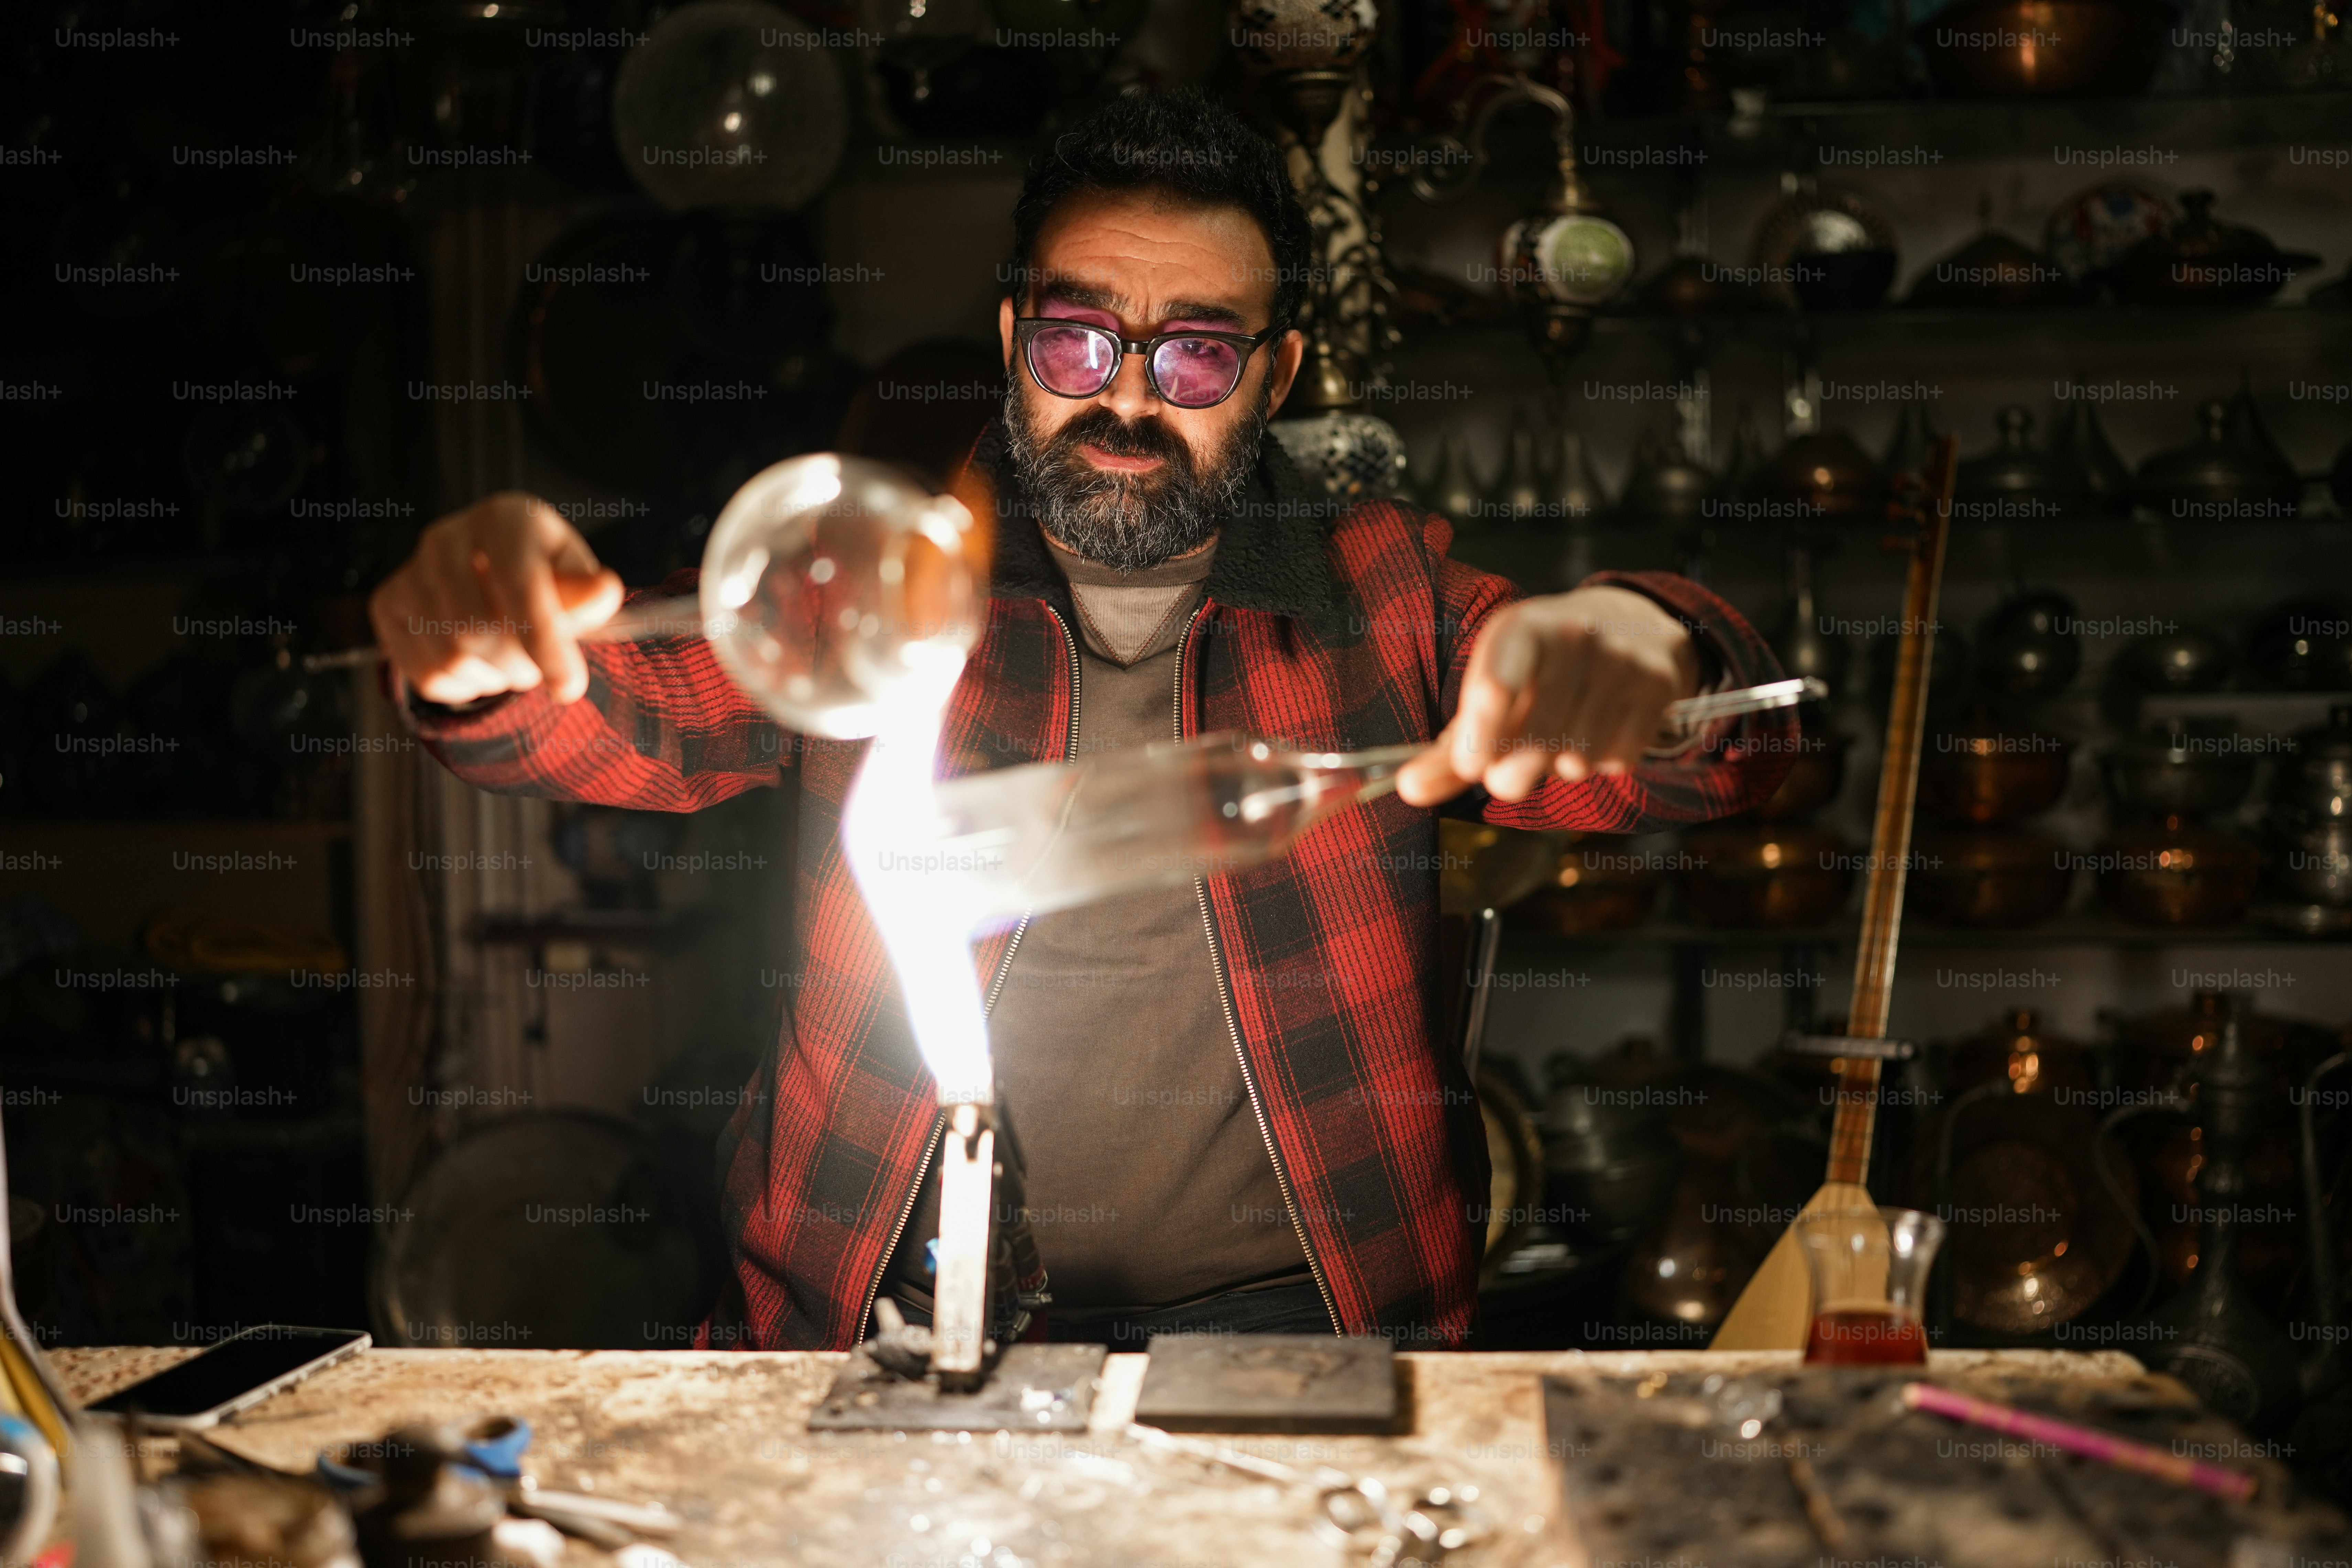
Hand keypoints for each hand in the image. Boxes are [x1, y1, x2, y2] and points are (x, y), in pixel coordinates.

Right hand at [368, 493, 624, 705]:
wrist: (492, 572)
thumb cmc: (545, 574)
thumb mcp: (574, 577)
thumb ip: (587, 593)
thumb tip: (602, 590)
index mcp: (503, 518)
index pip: (519, 585)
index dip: (544, 642)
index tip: (569, 687)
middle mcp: (445, 537)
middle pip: (477, 629)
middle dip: (520, 665)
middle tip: (538, 664)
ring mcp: (410, 570)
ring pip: (451, 657)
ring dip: (495, 676)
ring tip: (511, 658)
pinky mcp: (387, 605)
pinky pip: (427, 674)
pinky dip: (464, 686)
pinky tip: (480, 663)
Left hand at [1397, 585, 1699, 806]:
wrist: (1631, 625)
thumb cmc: (1543, 668)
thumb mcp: (1494, 687)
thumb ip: (1452, 747)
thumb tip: (1409, 790)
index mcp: (1520, 627)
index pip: (1498, 679)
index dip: (1483, 729)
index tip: (1472, 767)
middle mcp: (1574, 633)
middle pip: (1537, 737)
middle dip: (1514, 772)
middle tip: (1505, 777)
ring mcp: (1621, 658)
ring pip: (1577, 756)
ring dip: (1559, 767)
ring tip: (1558, 739)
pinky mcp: (1658, 685)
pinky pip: (1617, 759)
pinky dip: (1599, 763)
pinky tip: (1597, 733)